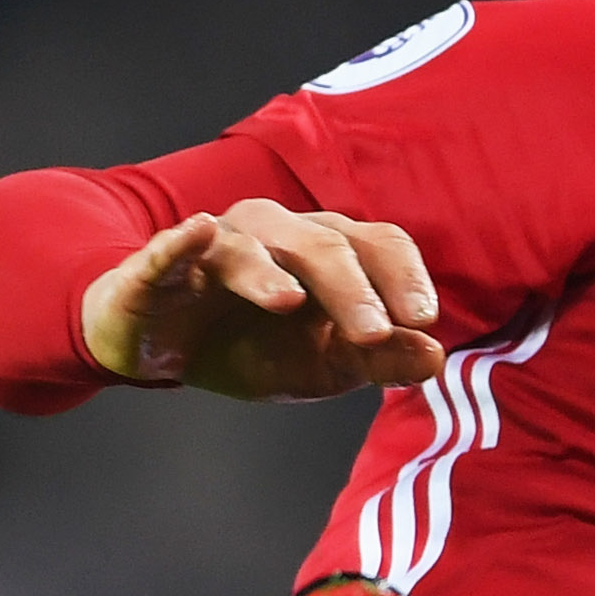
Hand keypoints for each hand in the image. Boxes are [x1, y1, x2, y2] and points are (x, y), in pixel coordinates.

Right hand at [82, 199, 448, 397]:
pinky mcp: (158, 266)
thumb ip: (379, 360)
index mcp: (325, 251)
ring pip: (250, 246)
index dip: (403, 276)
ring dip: (269, 273)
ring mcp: (216, 244)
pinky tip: (195, 231)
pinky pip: (167, 248)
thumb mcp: (322, 364)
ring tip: (290, 302)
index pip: (377, 245)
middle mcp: (277, 235)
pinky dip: (180, 240)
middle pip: (323, 245)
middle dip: (351, 288)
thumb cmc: (251, 345)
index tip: (423, 319)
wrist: (163, 353)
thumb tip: (437, 358)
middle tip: (373, 333)